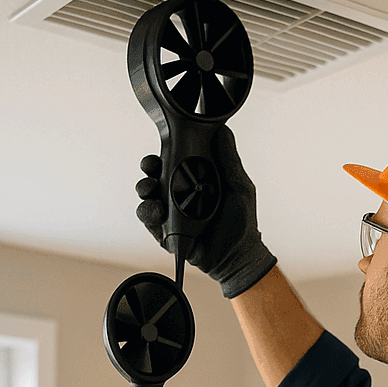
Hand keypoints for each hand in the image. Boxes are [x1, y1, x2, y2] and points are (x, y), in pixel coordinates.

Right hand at [135, 125, 276, 297]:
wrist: (239, 256)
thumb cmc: (242, 221)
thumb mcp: (239, 185)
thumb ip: (229, 159)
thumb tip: (222, 130)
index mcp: (195, 180)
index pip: (174, 161)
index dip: (164, 153)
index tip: (163, 147)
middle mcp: (179, 195)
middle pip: (155, 176)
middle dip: (149, 169)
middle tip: (151, 168)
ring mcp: (171, 214)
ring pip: (147, 197)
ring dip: (144, 190)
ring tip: (150, 191)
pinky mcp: (165, 233)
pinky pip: (148, 221)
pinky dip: (148, 213)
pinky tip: (156, 211)